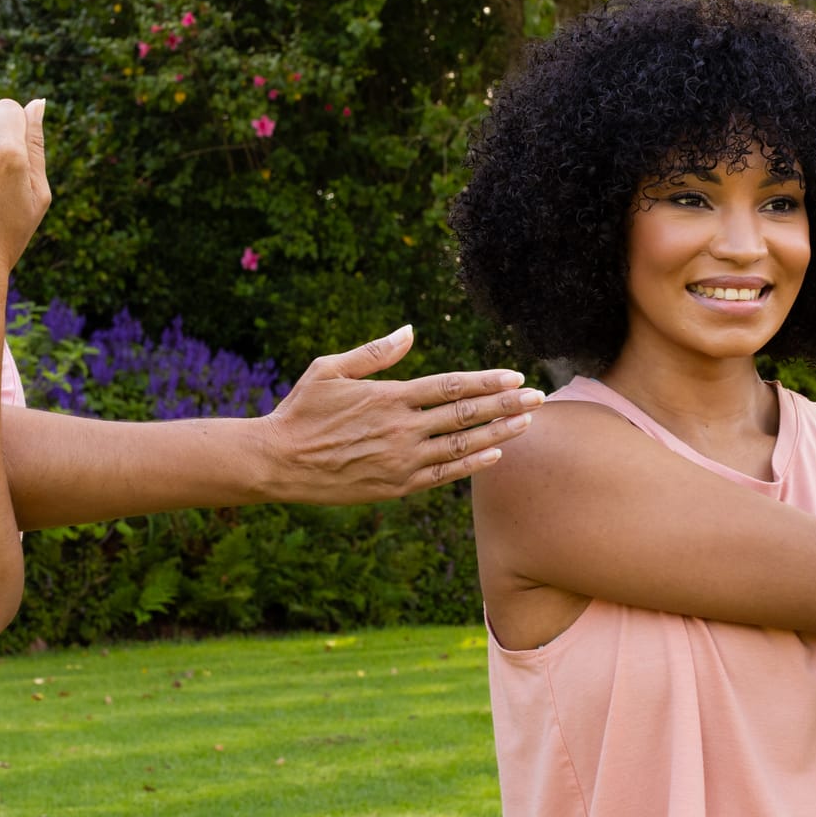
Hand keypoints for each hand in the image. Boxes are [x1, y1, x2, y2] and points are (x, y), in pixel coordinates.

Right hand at [258, 326, 542, 503]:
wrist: (278, 462)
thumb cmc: (301, 411)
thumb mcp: (329, 369)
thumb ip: (374, 353)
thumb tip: (409, 330)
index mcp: (388, 397)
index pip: (449, 387)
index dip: (485, 381)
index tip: (513, 375)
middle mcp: (400, 429)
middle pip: (465, 414)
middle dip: (505, 404)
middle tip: (537, 396)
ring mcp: (401, 460)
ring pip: (461, 445)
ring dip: (498, 432)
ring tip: (526, 422)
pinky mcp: (395, 486)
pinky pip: (443, 475)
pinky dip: (472, 464)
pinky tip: (496, 454)